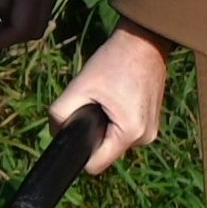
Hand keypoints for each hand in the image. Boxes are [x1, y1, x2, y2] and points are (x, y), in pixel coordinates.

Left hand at [53, 26, 168, 172]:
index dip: (79, 153)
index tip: (72, 135)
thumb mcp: (79, 86)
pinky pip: (122, 130)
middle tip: (90, 105)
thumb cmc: (113, 62)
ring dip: (102, 125)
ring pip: (112, 140)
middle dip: (91, 133)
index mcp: (130, 133)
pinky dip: (113, 119)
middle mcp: (145, 138)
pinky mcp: (150, 122)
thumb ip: (60, 113)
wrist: (144, 42)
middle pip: (104, 151)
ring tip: (103, 99)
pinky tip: (112, 99)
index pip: (96, 165)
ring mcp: (151, 130)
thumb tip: (55, 132)